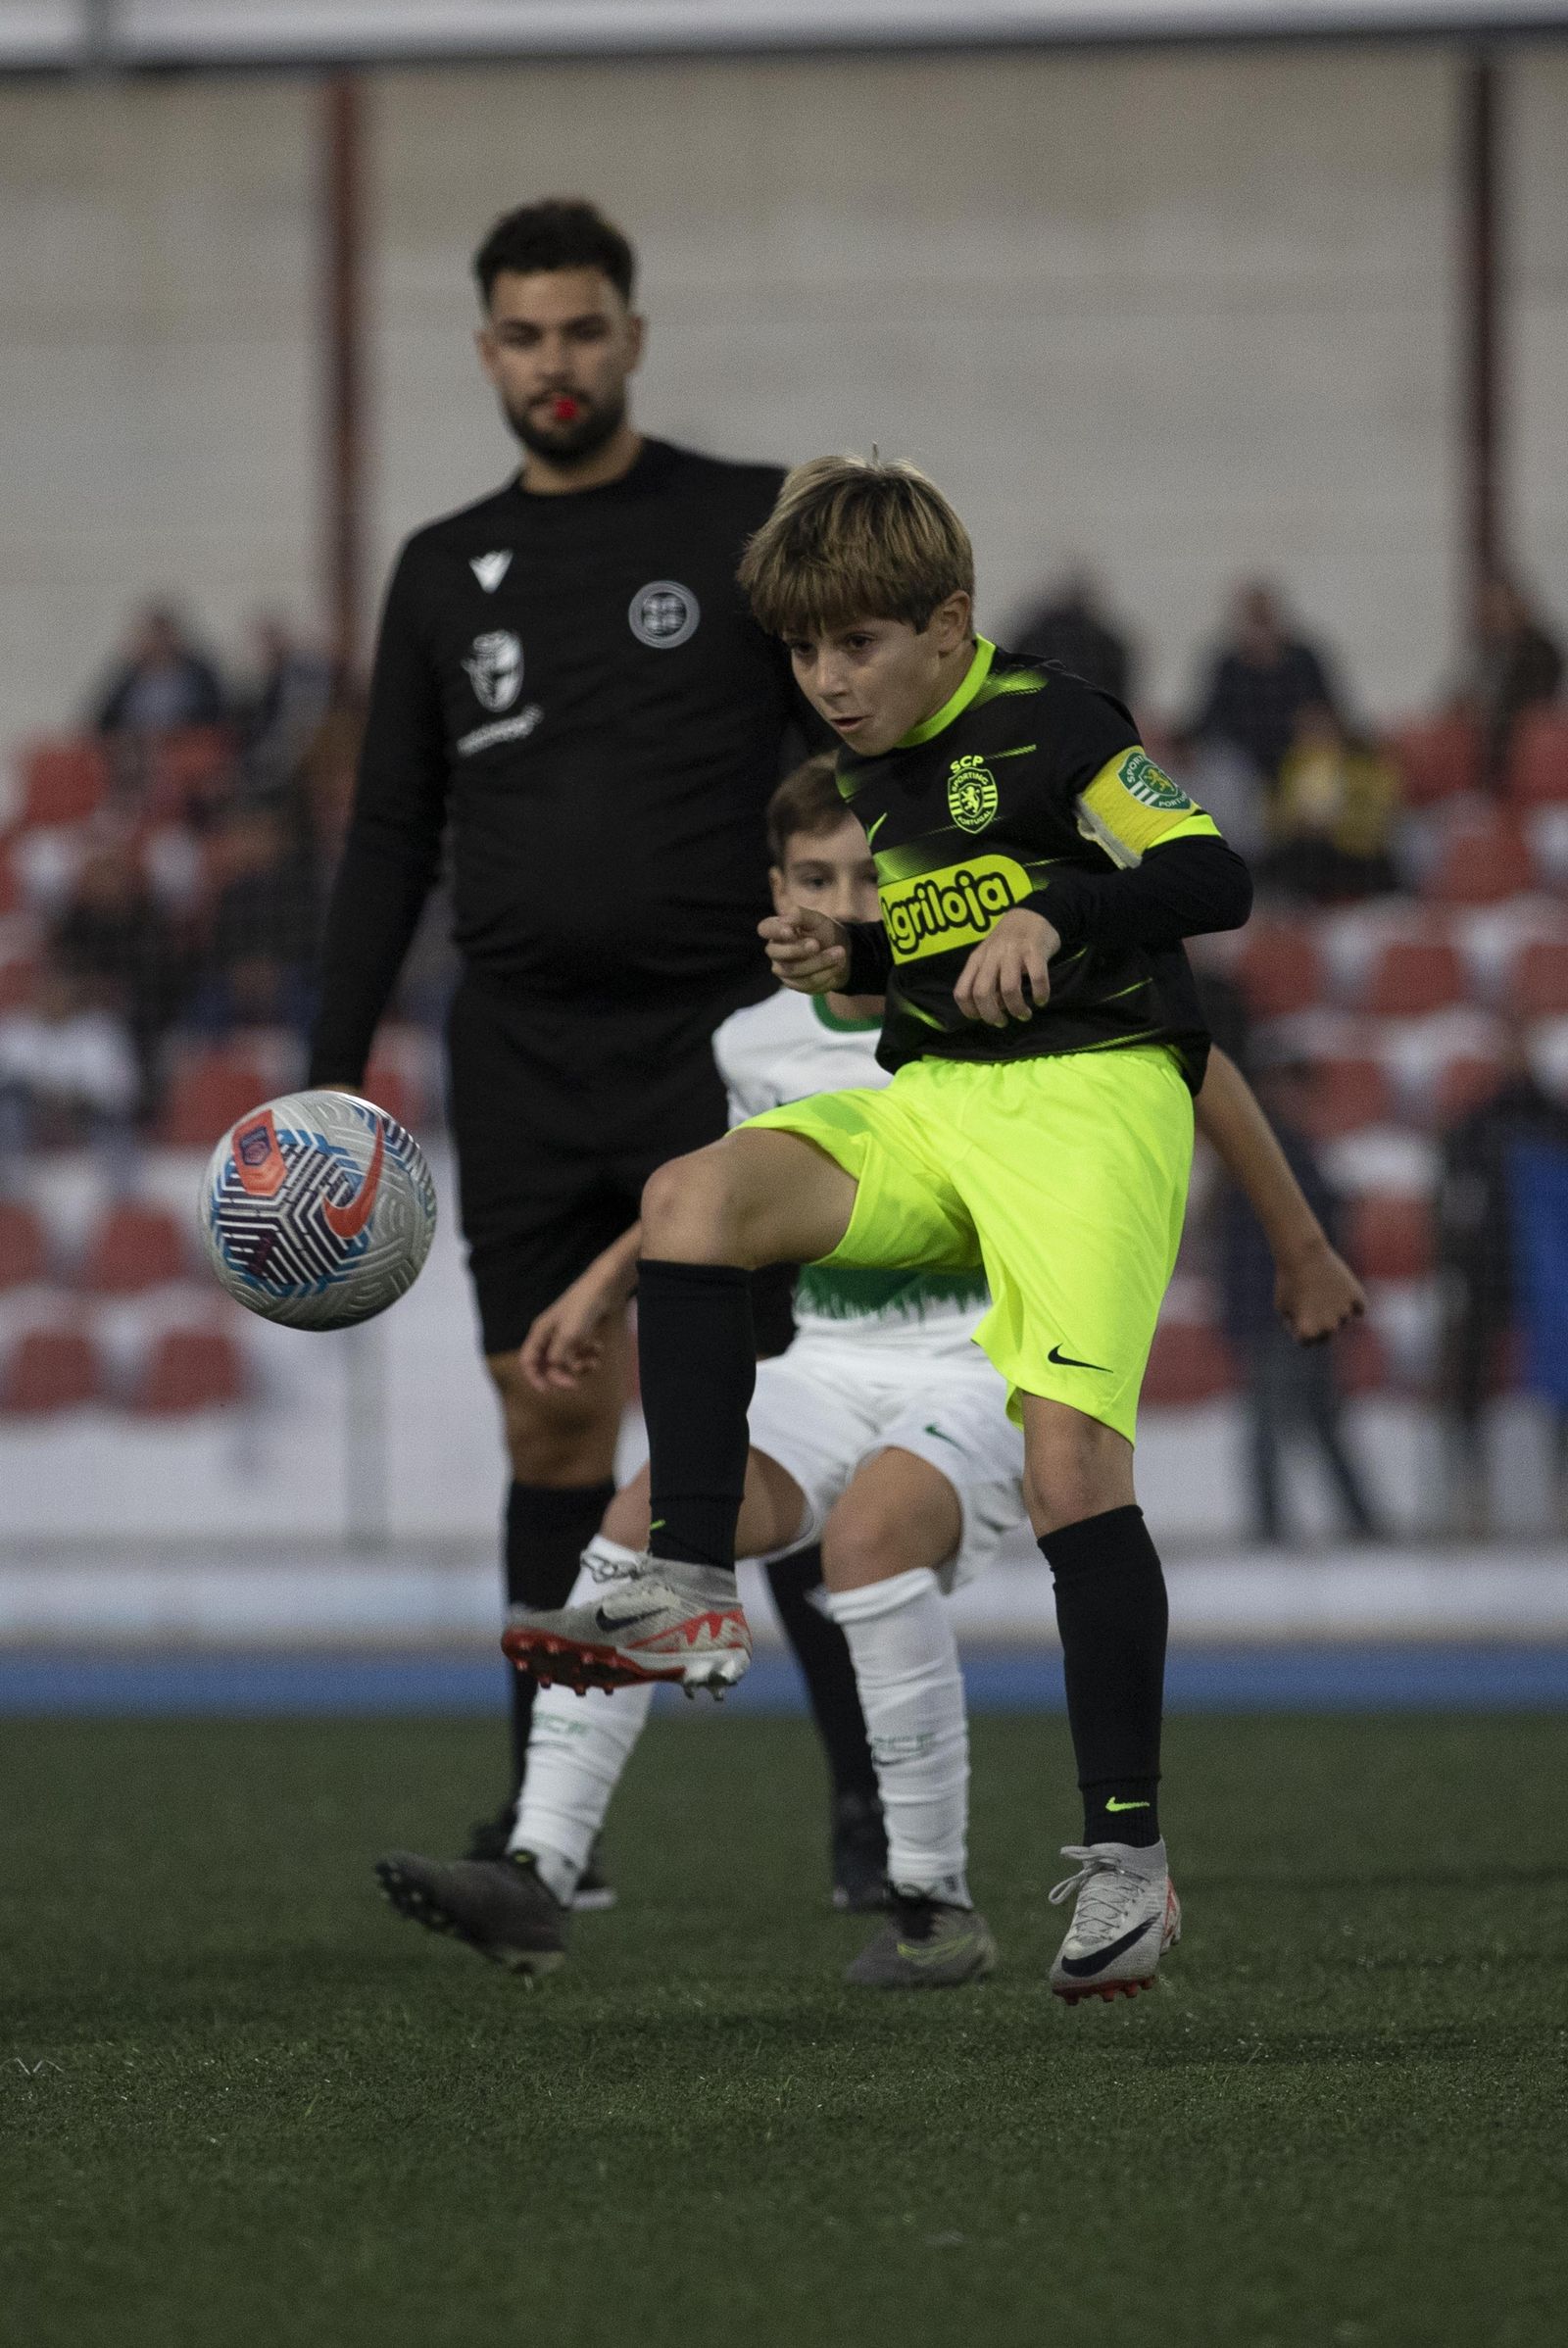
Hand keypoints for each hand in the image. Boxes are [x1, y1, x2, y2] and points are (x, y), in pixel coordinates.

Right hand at [519, 1270, 623, 1392]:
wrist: (606, 1287)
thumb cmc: (584, 1307)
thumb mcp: (569, 1334)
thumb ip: (559, 1356)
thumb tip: (554, 1371)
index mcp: (541, 1332)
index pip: (528, 1360)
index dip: (534, 1377)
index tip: (547, 1390)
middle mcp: (551, 1335)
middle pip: (548, 1366)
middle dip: (562, 1376)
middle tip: (576, 1384)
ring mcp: (567, 1335)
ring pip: (567, 1362)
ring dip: (580, 1366)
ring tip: (594, 1362)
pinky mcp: (582, 1334)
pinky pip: (581, 1354)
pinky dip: (589, 1355)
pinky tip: (599, 1349)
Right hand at [759, 909, 849, 994]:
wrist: (843, 955)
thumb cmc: (825, 933)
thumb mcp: (818, 920)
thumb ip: (801, 915)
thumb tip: (787, 918)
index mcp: (778, 930)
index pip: (765, 928)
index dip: (775, 931)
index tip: (791, 931)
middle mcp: (775, 950)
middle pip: (776, 953)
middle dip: (798, 949)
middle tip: (817, 944)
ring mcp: (782, 969)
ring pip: (793, 970)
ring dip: (819, 962)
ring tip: (840, 953)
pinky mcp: (794, 984)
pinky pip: (806, 983)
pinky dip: (825, 973)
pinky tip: (838, 965)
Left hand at [953, 907, 1058, 1027]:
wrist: (1034, 913)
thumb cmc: (1009, 941)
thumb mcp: (990, 957)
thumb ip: (988, 981)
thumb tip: (992, 1009)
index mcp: (977, 959)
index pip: (962, 991)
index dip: (969, 1011)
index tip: (982, 1019)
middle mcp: (992, 955)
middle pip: (982, 992)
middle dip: (992, 1015)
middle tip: (1003, 1022)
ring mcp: (1013, 951)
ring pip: (1008, 989)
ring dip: (1017, 1008)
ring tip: (1024, 1014)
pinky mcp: (1035, 950)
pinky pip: (1037, 978)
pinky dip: (1040, 994)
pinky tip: (1041, 1000)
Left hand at [1274, 1235, 1366, 1343]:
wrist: (1302, 1253)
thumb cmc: (1288, 1280)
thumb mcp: (1282, 1307)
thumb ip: (1296, 1327)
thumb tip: (1311, 1335)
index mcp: (1308, 1331)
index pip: (1307, 1343)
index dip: (1298, 1328)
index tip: (1293, 1311)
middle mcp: (1328, 1326)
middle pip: (1326, 1335)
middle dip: (1318, 1323)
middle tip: (1309, 1301)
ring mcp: (1344, 1312)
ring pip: (1342, 1320)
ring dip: (1334, 1311)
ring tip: (1321, 1290)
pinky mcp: (1357, 1297)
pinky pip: (1359, 1309)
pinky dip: (1353, 1303)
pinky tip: (1341, 1291)